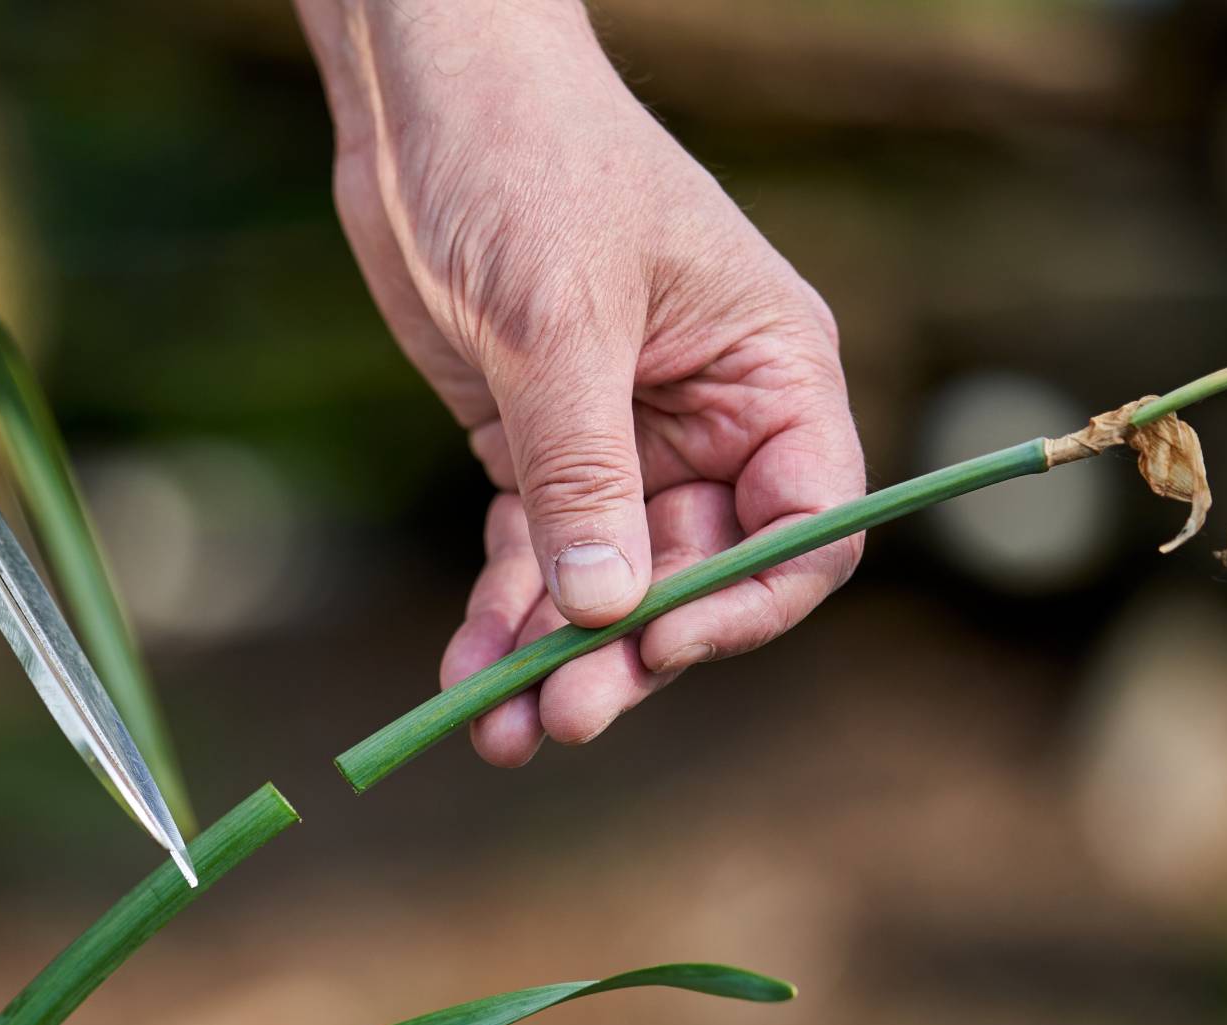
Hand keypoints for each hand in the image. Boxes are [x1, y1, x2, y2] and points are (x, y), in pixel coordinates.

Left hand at [300, 0, 864, 763]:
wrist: (423, 93)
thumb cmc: (524, 163)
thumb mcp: (559, 323)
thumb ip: (586, 473)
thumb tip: (613, 611)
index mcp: (771, 371)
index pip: (803, 526)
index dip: (743, 604)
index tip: (660, 646)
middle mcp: (712, 419)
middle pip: (696, 577)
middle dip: (627, 655)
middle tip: (559, 718)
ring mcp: (624, 441)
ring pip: (610, 586)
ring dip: (555, 659)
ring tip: (494, 729)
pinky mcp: (540, 450)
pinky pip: (537, 556)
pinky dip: (502, 614)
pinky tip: (463, 671)